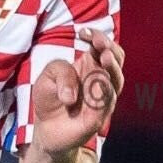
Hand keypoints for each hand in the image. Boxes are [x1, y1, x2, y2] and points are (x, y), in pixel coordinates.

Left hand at [28, 27, 123, 156]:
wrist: (46, 129)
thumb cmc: (50, 98)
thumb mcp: (48, 76)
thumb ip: (61, 71)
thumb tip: (73, 92)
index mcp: (91, 65)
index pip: (103, 46)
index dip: (97, 36)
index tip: (82, 32)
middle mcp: (101, 80)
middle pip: (117, 59)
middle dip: (110, 48)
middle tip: (99, 43)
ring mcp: (103, 99)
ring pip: (116, 81)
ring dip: (111, 68)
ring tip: (103, 58)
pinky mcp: (97, 118)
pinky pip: (105, 104)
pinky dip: (102, 94)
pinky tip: (97, 83)